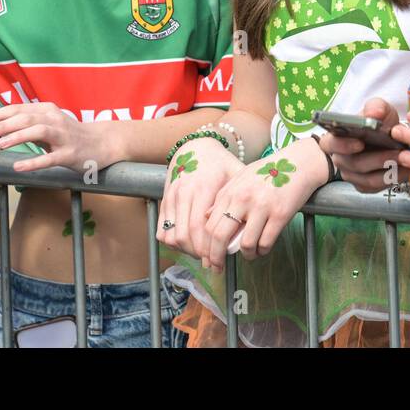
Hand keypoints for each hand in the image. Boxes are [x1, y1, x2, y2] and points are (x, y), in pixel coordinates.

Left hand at [0, 101, 106, 173]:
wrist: (102, 143)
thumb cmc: (70, 135)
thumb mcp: (49, 124)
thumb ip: (27, 124)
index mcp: (47, 111)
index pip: (18, 109)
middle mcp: (55, 120)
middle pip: (26, 118)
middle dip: (3, 124)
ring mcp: (64, 137)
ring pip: (38, 132)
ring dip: (17, 136)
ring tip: (0, 144)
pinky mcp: (70, 154)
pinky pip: (50, 158)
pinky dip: (34, 162)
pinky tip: (19, 166)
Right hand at [155, 137, 245, 264]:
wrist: (196, 146)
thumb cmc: (221, 163)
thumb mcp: (236, 174)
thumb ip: (240, 199)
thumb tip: (248, 227)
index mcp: (205, 187)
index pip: (202, 228)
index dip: (210, 249)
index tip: (220, 262)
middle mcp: (185, 193)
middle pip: (187, 236)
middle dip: (200, 255)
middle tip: (213, 264)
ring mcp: (172, 197)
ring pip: (173, 236)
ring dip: (186, 251)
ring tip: (202, 254)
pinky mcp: (164, 201)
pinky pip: (162, 231)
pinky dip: (173, 243)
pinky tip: (189, 244)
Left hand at [202, 137, 329, 271]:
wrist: (299, 163)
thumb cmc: (269, 171)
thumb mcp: (241, 178)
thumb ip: (224, 196)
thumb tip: (208, 217)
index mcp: (231, 191)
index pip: (209, 225)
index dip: (206, 246)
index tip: (208, 257)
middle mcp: (243, 199)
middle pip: (221, 237)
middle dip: (218, 257)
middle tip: (219, 267)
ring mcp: (262, 207)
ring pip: (246, 244)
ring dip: (247, 254)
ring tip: (250, 253)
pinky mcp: (280, 214)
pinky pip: (266, 242)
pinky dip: (263, 250)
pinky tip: (263, 247)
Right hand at [321, 97, 406, 192]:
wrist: (388, 137)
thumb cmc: (378, 123)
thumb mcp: (378, 109)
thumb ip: (375, 107)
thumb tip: (373, 114)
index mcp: (335, 138)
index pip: (331, 144)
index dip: (344, 145)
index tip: (360, 143)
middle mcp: (340, 159)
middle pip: (355, 164)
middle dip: (378, 159)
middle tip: (397, 152)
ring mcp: (351, 175)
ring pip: (369, 179)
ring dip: (389, 170)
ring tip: (405, 159)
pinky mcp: (364, 186)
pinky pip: (378, 187)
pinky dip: (393, 178)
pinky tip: (405, 169)